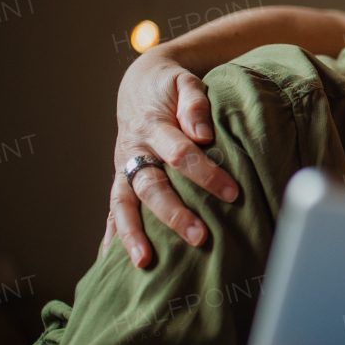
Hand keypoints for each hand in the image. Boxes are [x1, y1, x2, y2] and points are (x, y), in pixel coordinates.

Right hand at [105, 48, 239, 267]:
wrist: (140, 84)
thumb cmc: (171, 87)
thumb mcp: (184, 82)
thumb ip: (195, 103)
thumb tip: (202, 134)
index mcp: (152, 126)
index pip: (180, 154)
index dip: (206, 174)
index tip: (233, 193)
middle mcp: (134, 151)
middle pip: (151, 186)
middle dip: (174, 214)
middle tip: (200, 236)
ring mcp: (123, 168)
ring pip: (123, 203)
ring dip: (133, 234)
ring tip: (145, 262)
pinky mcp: (120, 180)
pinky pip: (112, 210)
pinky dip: (111, 234)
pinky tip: (111, 261)